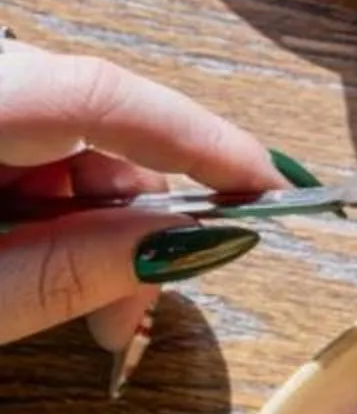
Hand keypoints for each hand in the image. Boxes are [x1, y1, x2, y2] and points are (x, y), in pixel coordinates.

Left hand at [0, 43, 280, 357]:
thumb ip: (68, 270)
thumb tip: (188, 241)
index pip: (100, 98)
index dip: (197, 139)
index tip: (268, 186)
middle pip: (92, 129)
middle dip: (138, 219)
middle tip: (132, 314)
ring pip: (70, 148)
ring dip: (95, 230)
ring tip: (89, 315)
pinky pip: (32, 153)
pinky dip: (56, 215)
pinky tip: (43, 271)